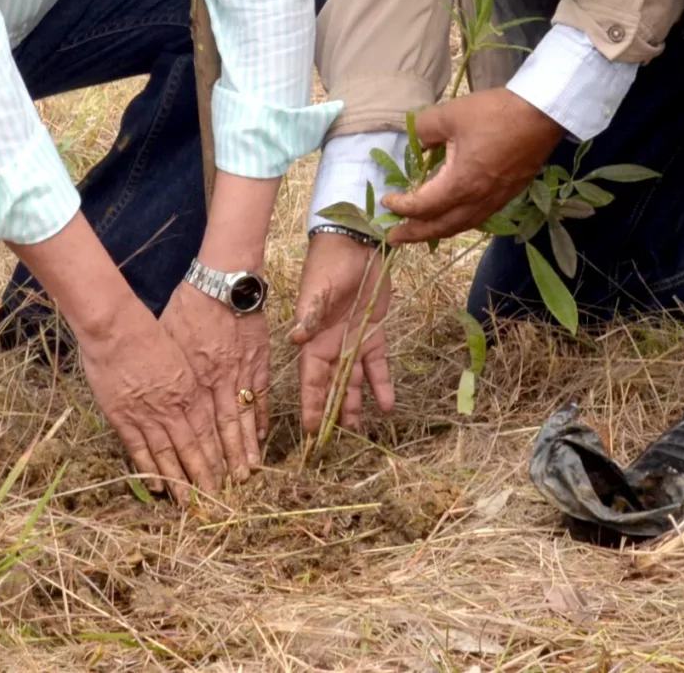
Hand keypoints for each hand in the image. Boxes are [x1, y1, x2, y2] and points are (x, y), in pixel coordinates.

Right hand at [77, 309, 225, 499]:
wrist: (116, 328)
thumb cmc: (149, 332)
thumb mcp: (180, 355)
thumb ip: (188, 381)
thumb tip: (195, 399)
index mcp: (190, 390)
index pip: (209, 431)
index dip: (218, 455)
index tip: (227, 473)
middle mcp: (173, 407)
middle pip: (194, 447)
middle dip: (205, 474)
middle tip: (214, 497)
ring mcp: (148, 415)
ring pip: (168, 455)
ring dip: (179, 480)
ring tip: (189, 500)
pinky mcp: (123, 418)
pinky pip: (139, 450)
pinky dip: (149, 469)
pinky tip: (158, 486)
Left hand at [158, 281, 267, 479]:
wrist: (222, 280)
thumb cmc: (187, 305)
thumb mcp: (166, 338)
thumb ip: (166, 368)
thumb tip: (157, 389)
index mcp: (189, 380)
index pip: (193, 428)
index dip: (196, 455)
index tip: (197, 479)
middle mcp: (214, 383)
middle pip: (218, 430)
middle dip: (222, 462)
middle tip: (226, 490)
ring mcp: (239, 374)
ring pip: (241, 418)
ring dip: (244, 447)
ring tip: (248, 471)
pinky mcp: (257, 362)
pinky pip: (259, 396)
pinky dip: (260, 417)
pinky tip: (260, 436)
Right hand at [293, 233, 394, 435]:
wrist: (356, 242)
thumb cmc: (330, 263)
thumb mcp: (318, 288)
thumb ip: (311, 314)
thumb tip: (296, 338)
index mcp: (313, 339)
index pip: (310, 380)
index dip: (311, 404)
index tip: (311, 430)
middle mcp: (332, 346)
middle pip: (331, 386)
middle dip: (332, 412)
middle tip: (336, 441)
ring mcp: (353, 341)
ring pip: (353, 381)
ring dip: (355, 404)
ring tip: (359, 430)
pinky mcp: (374, 332)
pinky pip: (378, 364)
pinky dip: (382, 384)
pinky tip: (387, 404)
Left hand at [381, 88, 564, 244]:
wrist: (542, 114)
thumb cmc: (495, 114)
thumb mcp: (450, 115)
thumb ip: (424, 130)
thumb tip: (413, 141)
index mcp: (461, 184)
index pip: (423, 206)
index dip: (402, 206)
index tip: (388, 199)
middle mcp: (478, 200)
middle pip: (441, 227)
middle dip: (415, 233)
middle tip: (395, 237)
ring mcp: (496, 199)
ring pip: (461, 225)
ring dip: (437, 231)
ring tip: (420, 231)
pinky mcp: (509, 193)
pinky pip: (477, 217)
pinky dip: (458, 221)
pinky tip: (453, 214)